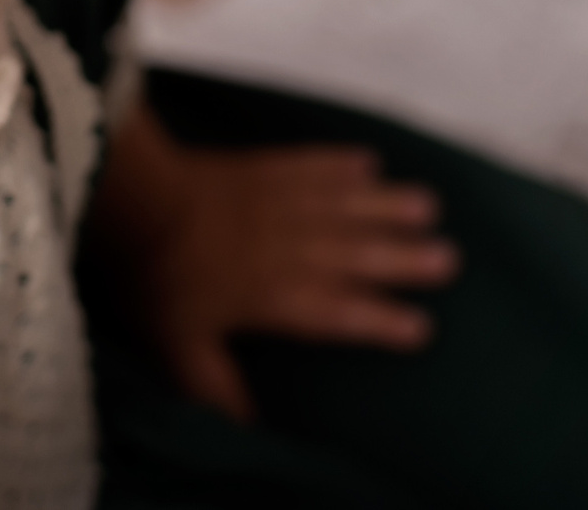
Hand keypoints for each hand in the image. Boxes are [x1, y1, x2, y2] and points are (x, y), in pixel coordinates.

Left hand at [90, 105, 457, 420]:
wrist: (137, 198)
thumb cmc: (157, 276)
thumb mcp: (179, 345)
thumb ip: (216, 386)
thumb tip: (248, 427)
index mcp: (275, 294)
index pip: (338, 313)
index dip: (381, 320)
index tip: (421, 327)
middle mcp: (290, 247)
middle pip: (356, 254)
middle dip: (404, 259)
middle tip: (450, 260)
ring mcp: (279, 202)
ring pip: (346, 205)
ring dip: (387, 205)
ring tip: (429, 206)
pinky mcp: (263, 167)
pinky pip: (311, 164)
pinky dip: (341, 162)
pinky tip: (369, 161)